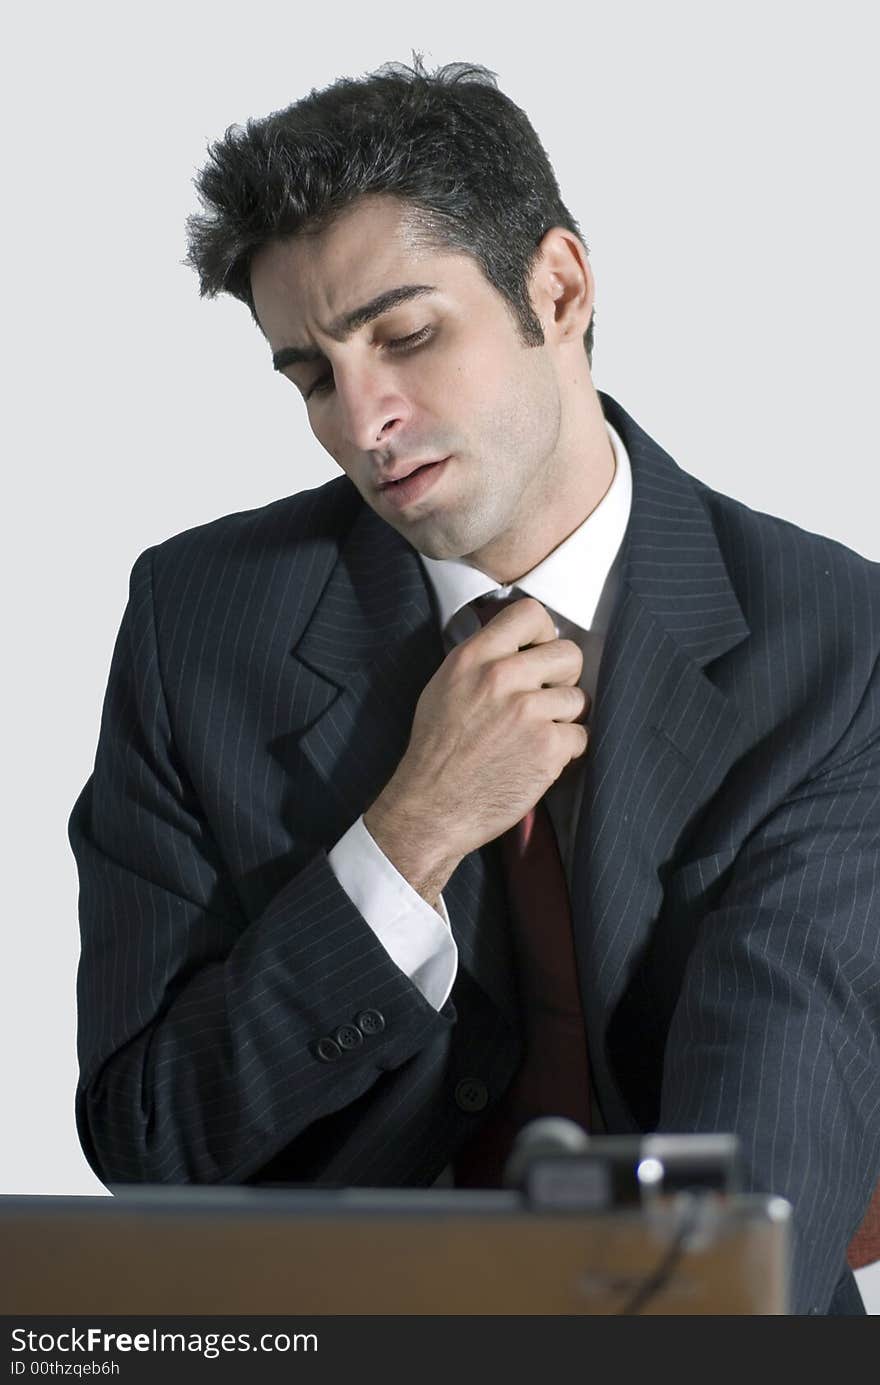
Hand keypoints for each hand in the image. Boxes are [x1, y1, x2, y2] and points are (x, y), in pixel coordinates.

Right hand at [364, 597, 588, 906]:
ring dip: (564, 719)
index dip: (545, 633)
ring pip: (577, 698)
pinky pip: (580, 736)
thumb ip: (480, 661)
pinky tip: (538, 760)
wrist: (431, 808)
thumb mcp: (443, 687)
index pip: (531, 613)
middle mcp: (502, 677)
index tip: (540, 653)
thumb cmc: (435, 752)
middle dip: (563, 678)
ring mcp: (528, 712)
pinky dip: (566, 751)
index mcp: (474, 657)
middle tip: (545, 700)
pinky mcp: (548, 747)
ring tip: (535, 736)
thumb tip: (518, 646)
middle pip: (568, 654)